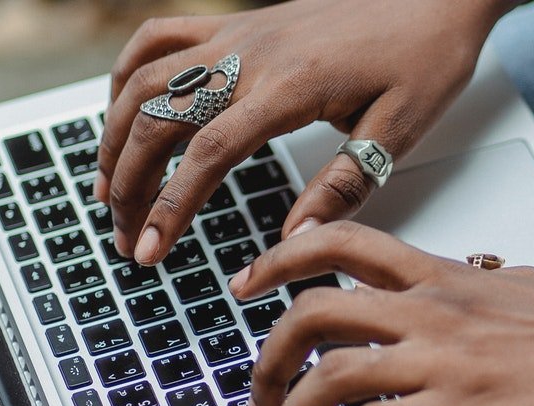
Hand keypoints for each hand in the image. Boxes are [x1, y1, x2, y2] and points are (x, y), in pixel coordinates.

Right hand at [100, 0, 512, 264]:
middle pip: (159, 118)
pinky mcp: (237, 26)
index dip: (170, 205)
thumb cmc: (423, 60)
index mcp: (290, 86)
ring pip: (145, 79)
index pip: (208, 152)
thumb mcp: (397, 133)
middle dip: (130, 183)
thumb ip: (342, 188)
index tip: (151, 250)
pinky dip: (127, 76)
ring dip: (115, 137)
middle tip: (127, 238)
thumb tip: (294, 243)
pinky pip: (159, 38)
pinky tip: (122, 116)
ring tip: (109, 193)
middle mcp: (250, 54)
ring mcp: (236, 34)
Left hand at [230, 222, 533, 405]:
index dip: (281, 258)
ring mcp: (440, 359)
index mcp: (449, 277)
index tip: (248, 280)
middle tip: (256, 393)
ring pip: (324, 373)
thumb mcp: (527, 287)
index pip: (345, 245)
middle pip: (309, 309)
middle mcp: (432, 309)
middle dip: (266, 356)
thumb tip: (461, 281)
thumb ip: (477, 286)